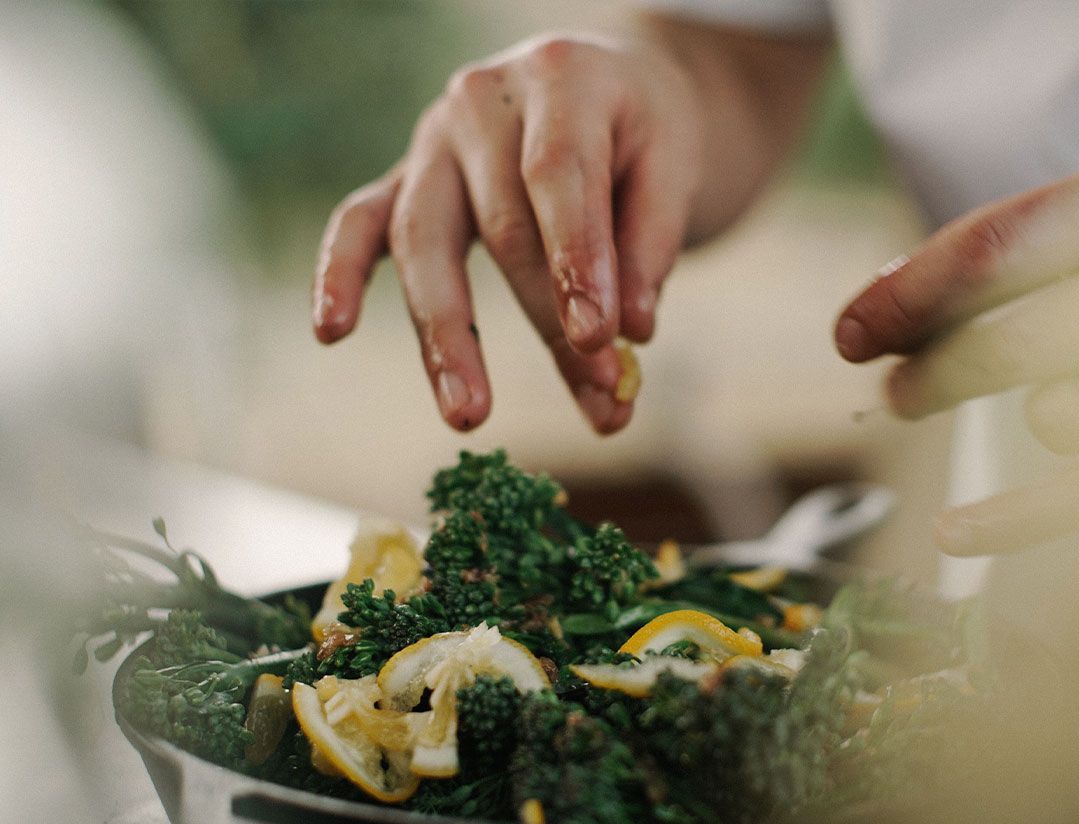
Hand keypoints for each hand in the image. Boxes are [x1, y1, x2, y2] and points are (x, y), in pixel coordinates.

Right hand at [310, 33, 704, 433]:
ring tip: (467, 414)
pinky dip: (341, 274)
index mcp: (560, 78)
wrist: (605, 84)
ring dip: (446, 334)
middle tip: (599, 398)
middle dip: (549, 322)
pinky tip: (330, 331)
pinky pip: (359, 222)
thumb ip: (649, 249)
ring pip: (424, 239)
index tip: (601, 340)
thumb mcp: (673, 167)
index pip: (558, 176)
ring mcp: (432, 139)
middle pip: (502, 226)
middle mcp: (482, 103)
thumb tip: (629, 336)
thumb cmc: (641, 133)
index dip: (577, 262)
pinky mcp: (405, 178)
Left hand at [835, 153, 1078, 555]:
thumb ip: (1016, 248)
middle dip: (933, 375)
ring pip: (1061, 417)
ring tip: (1051, 408)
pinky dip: (1017, 519)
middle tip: (894, 394)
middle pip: (1008, 342)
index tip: (849, 334)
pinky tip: (954, 529)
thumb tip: (881, 295)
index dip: (904, 298)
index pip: (989, 252)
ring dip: (1034, 419)